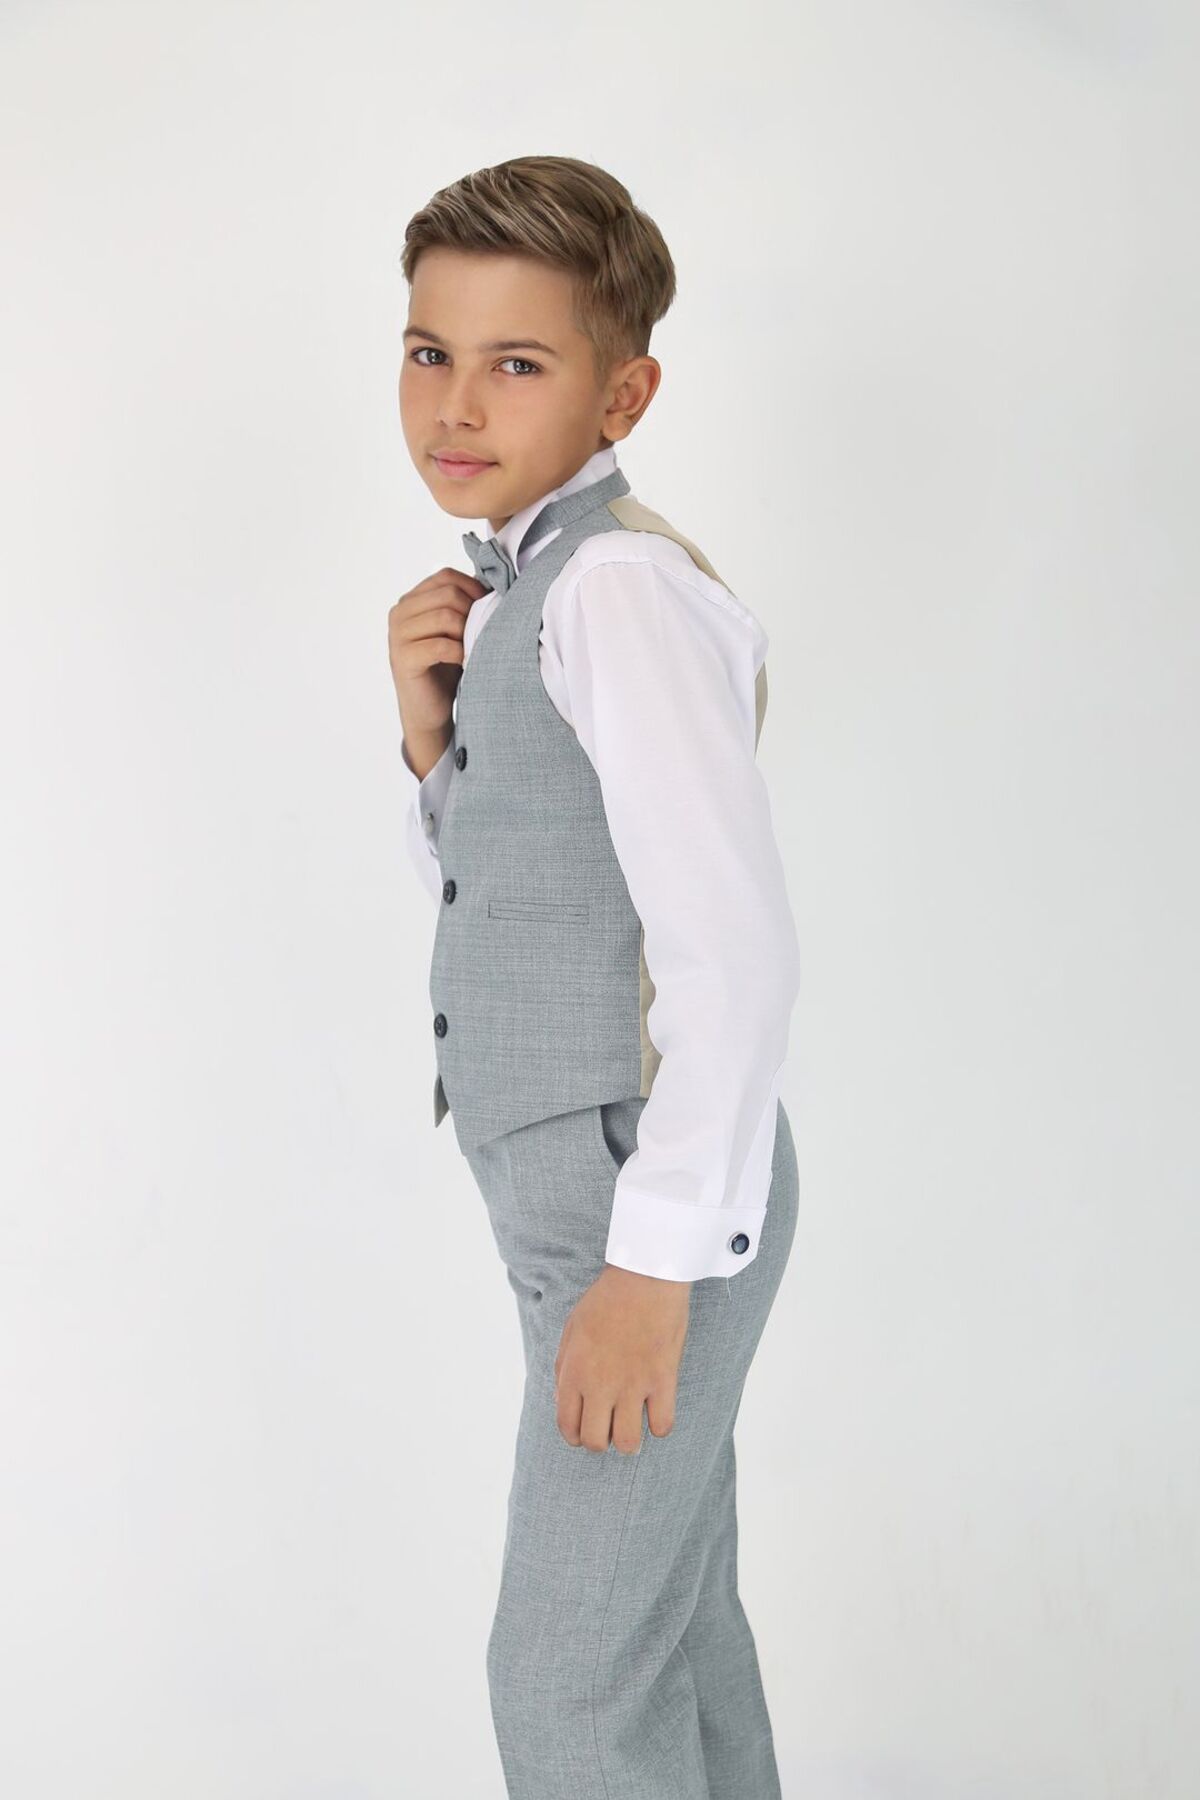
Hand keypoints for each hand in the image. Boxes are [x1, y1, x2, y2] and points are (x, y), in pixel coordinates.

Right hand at [387, 565, 487, 776]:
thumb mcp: (455, 629)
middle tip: (482, 634)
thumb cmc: (446, 668)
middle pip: (448, 594)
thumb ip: (463, 603)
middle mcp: (399, 613)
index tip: (489, 610)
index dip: (473, 589)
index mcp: (411, 600)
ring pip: (445, 616)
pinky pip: (441, 645)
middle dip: (472, 612)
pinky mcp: (403, 658)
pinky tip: (466, 663)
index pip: (446, 576)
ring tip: (474, 648)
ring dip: (468, 633)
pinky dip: (461, 653)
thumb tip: (496, 577)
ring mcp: (397, 635)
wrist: (429, 710)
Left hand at [553, 1264, 690, 1453]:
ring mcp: (633, 1385)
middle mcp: (601, 1385)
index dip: (575, 1436)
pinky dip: (659, 1427)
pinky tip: (656, 1413)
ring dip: (629, 1441)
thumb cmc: (606, 1300)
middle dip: (600, 1442)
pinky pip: (662, 1425)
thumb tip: (562, 1400)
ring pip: (629, 1443)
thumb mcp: (572, 1330)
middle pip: (596, 1442)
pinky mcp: (662, 1380)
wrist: (643, 1278)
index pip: (568, 1427)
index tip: (585, 1430)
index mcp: (575, 1373)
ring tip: (633, 1426)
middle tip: (609, 1428)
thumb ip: (564, 1368)